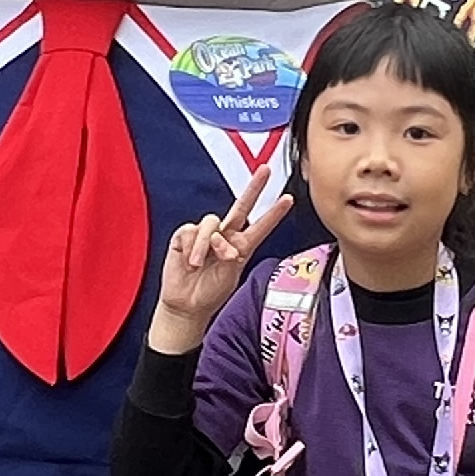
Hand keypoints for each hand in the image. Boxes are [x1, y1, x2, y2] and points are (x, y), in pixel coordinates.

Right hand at [147, 154, 279, 351]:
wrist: (188, 305)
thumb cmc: (210, 293)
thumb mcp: (229, 275)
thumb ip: (229, 255)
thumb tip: (222, 239)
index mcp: (241, 246)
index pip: (260, 225)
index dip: (274, 213)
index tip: (289, 199)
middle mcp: (225, 236)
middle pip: (241, 206)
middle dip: (254, 187)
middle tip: (265, 170)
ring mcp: (206, 235)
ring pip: (212, 222)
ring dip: (208, 244)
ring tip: (200, 264)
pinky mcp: (185, 236)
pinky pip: (191, 231)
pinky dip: (192, 247)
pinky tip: (190, 262)